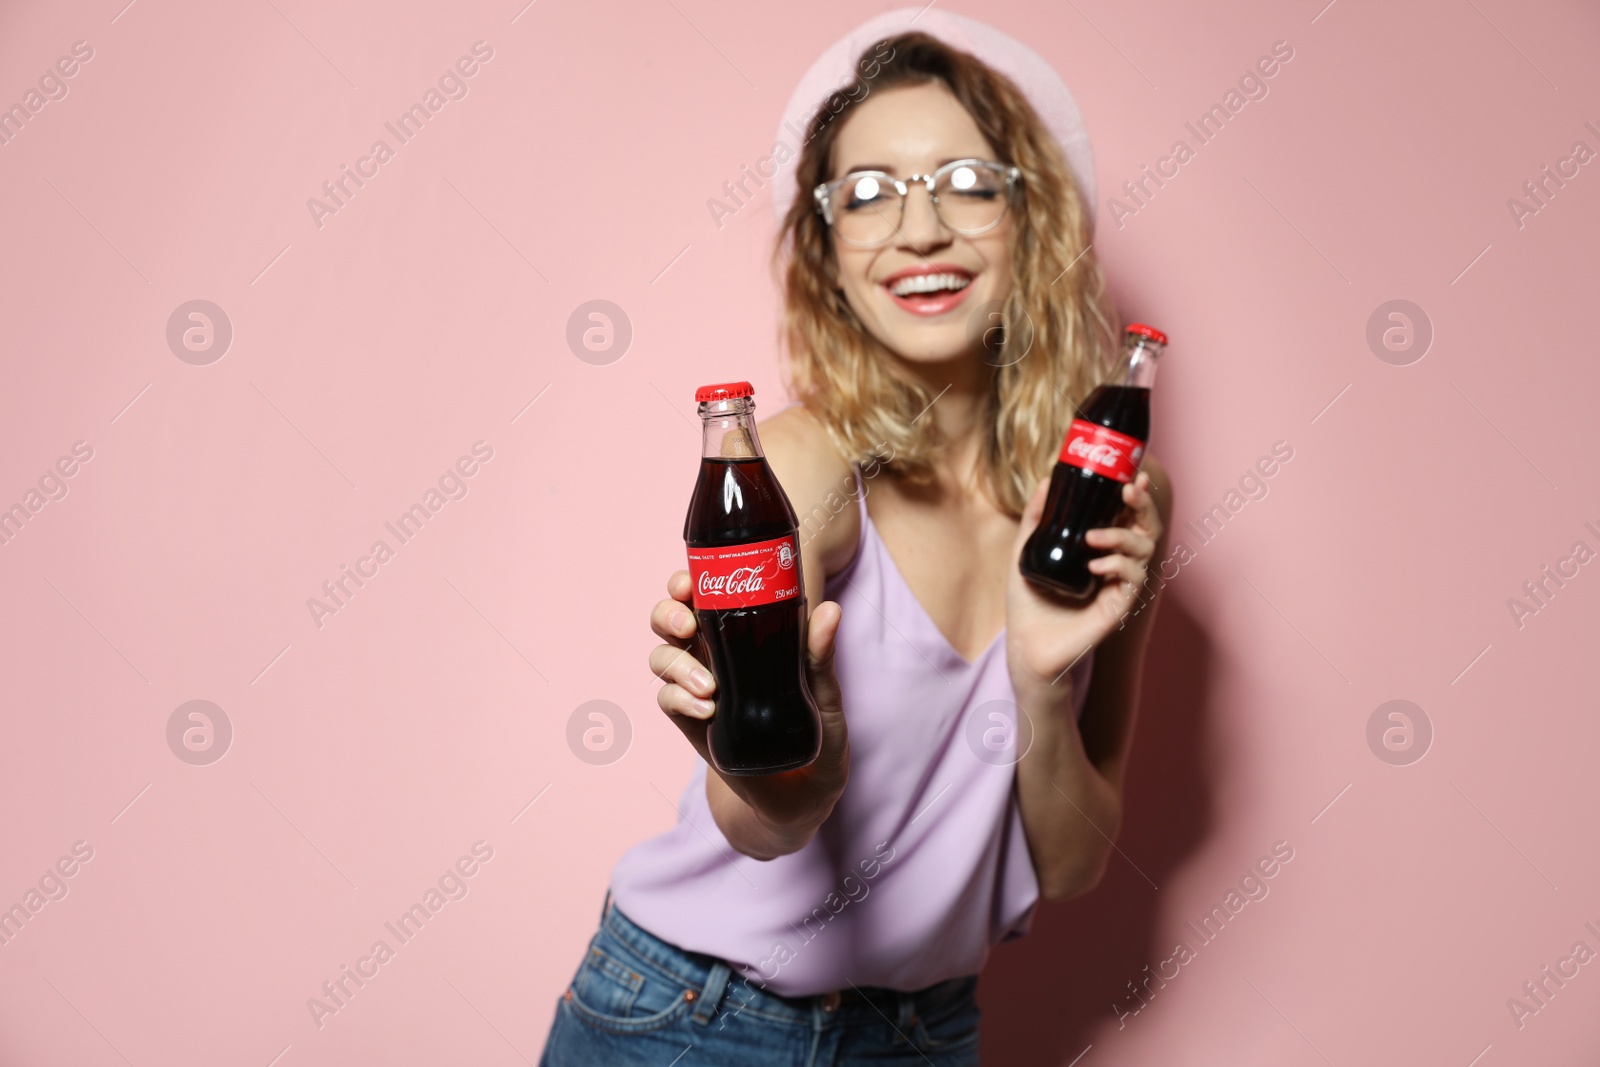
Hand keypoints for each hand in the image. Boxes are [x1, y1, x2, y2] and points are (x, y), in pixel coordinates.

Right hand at [648, 570, 849, 834]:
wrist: (803, 800)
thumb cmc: (819, 739)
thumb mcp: (825, 697)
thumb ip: (820, 657)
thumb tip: (830, 610)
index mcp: (743, 637)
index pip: (703, 596)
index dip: (685, 584)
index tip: (690, 584)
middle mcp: (714, 657)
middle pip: (668, 620)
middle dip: (667, 615)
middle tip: (688, 626)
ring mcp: (700, 690)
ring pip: (661, 658)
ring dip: (676, 664)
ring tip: (709, 687)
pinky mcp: (692, 725)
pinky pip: (668, 701)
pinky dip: (680, 699)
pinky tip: (707, 710)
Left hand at [1005, 471, 1163, 694]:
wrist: (1025, 645)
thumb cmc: (1028, 601)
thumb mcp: (1025, 552)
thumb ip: (1035, 519)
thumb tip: (1045, 482)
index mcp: (1100, 550)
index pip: (1128, 516)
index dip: (1137, 495)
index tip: (1135, 475)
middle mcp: (1116, 565)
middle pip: (1146, 529)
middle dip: (1143, 506)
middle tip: (1128, 492)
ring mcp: (1120, 586)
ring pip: (1144, 551)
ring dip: (1122, 537)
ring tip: (1093, 537)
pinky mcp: (1119, 608)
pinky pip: (1133, 580)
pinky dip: (1119, 566)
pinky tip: (1096, 565)